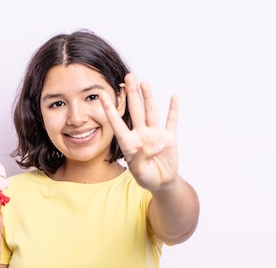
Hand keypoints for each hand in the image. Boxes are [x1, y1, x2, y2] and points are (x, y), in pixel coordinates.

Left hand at [100, 73, 178, 192]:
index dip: (109, 109)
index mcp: (129, 143)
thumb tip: (153, 144)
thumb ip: (142, 158)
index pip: (117, 123)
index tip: (101, 94)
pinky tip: (174, 96)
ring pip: (150, 111)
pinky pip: (171, 120)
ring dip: (148, 97)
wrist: (162, 183)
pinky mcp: (169, 137)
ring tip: (144, 82)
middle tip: (128, 77)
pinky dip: (173, 108)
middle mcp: (141, 135)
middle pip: (135, 110)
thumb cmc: (147, 178)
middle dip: (131, 94)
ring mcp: (155, 134)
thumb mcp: (140, 172)